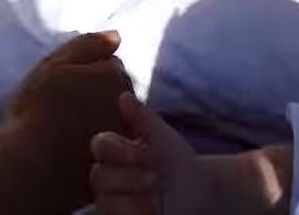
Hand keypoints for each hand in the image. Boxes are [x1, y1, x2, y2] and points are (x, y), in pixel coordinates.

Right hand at [5, 32, 134, 209]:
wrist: (28, 169)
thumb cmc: (36, 112)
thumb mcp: (53, 67)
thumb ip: (87, 46)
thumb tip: (116, 36)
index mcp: (115, 78)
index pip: (111, 67)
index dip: (87, 74)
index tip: (67, 87)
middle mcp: (128, 107)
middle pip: (118, 92)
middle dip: (100, 95)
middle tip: (68, 109)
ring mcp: (127, 137)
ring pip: (118, 118)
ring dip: (102, 119)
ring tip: (72, 131)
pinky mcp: (121, 164)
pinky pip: (117, 147)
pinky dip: (104, 145)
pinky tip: (79, 151)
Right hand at [91, 93, 210, 214]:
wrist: (200, 193)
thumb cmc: (178, 162)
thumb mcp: (163, 137)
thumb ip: (142, 118)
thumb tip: (123, 96)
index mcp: (115, 150)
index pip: (100, 145)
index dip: (121, 151)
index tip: (146, 154)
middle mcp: (107, 175)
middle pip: (98, 177)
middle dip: (130, 178)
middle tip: (155, 179)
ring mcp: (111, 200)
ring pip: (105, 202)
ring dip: (135, 200)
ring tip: (158, 198)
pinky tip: (154, 211)